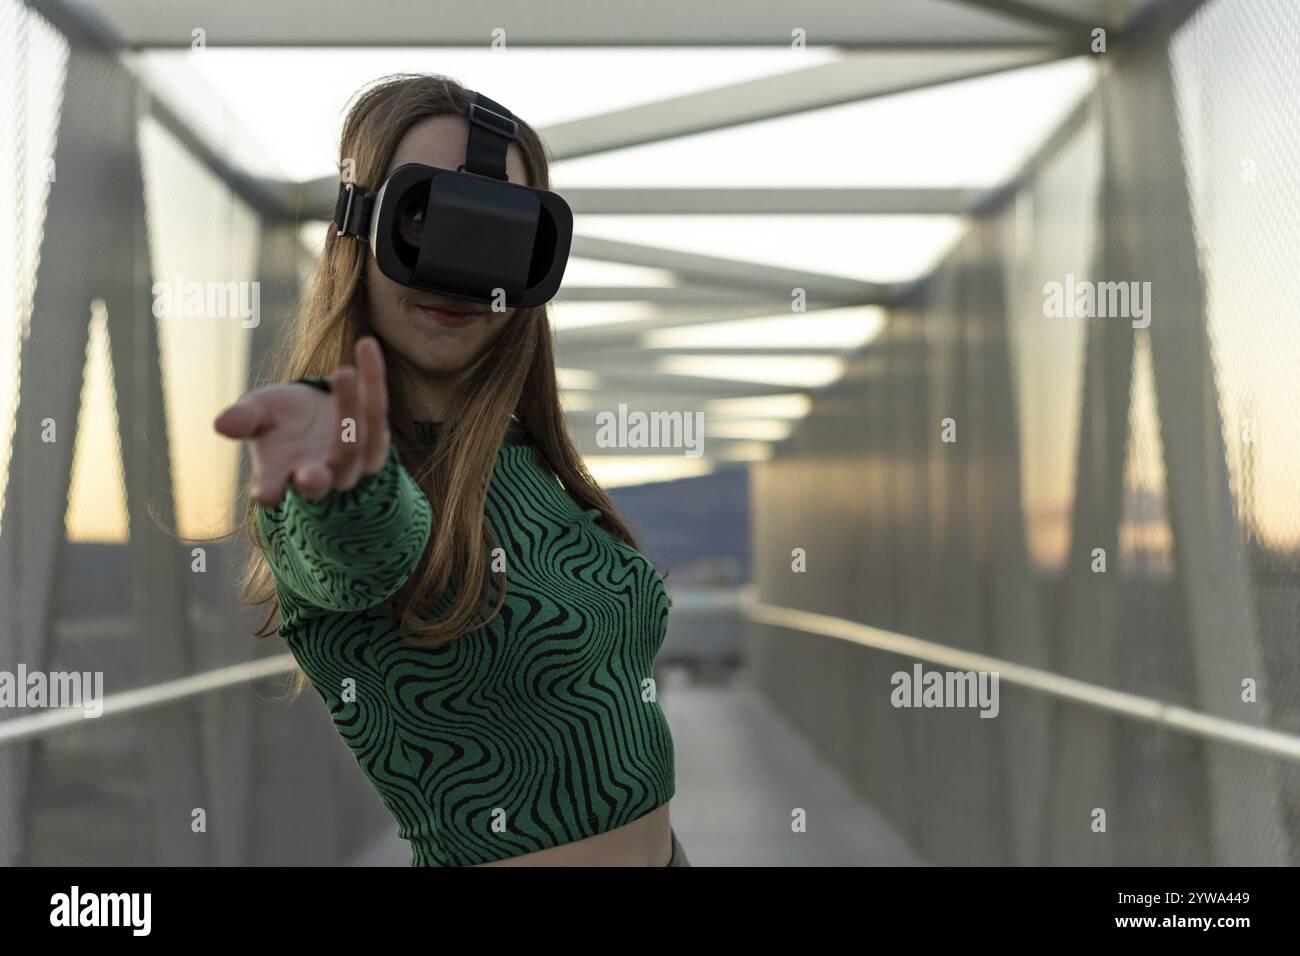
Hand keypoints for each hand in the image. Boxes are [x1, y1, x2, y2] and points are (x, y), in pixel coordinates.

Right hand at [214, 336, 390, 506]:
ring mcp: (352, 464)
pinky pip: (377, 412)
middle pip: (321, 480)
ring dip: (350, 410)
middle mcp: (319, 476)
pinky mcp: (377, 443)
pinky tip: (366, 345)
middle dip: (317, 477)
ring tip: (342, 372)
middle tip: (311, 474)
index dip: (267, 492)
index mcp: (280, 474)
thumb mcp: (257, 412)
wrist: (313, 412)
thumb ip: (244, 418)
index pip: (271, 489)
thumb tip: (222, 424)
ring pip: (355, 446)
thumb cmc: (278, 418)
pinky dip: (373, 380)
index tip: (264, 494)